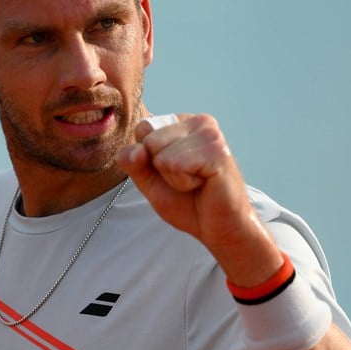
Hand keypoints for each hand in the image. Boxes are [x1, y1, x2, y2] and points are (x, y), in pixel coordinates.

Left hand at [116, 114, 282, 283]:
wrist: (217, 227)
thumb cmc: (187, 203)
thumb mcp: (149, 181)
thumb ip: (133, 162)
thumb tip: (137, 150)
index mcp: (183, 123)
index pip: (142, 130)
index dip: (149, 160)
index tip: (174, 171)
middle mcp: (198, 122)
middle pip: (150, 140)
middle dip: (161, 169)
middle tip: (188, 179)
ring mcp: (210, 133)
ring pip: (162, 154)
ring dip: (174, 178)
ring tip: (197, 182)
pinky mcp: (217, 150)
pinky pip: (176, 165)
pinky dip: (184, 183)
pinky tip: (204, 183)